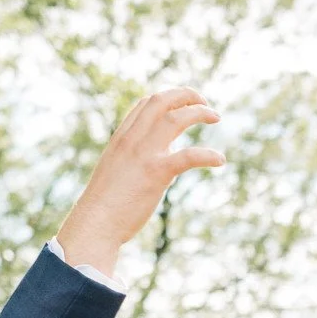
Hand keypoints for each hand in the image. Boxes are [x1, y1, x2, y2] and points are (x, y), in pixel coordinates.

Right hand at [55, 86, 223, 278]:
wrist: (95, 223)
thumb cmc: (106, 205)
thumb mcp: (118, 172)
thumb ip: (138, 161)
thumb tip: (163, 163)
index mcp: (122, 138)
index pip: (146, 104)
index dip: (168, 98)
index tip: (184, 103)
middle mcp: (132, 139)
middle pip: (161, 101)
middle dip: (186, 95)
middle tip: (204, 102)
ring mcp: (144, 154)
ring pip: (175, 118)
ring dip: (199, 112)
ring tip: (215, 116)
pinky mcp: (157, 173)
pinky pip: (188, 156)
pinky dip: (208, 154)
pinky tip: (220, 159)